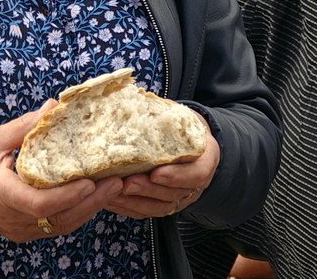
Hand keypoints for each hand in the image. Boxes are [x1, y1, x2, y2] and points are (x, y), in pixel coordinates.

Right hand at [0, 103, 124, 242]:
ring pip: (62, 225)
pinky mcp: (26, 230)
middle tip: (117, 180)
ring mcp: (20, 229)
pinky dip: (77, 212)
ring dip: (90, 208)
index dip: (68, 195)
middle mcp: (14, 218)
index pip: (40, 204)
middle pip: (59, 218)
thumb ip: (24, 127)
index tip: (90, 181)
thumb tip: (54, 107)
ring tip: (114, 186)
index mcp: (2, 194)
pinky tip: (94, 196)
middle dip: (92, 201)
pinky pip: (56, 225)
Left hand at [103, 114, 219, 219]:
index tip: (155, 173)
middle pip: (174, 194)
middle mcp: (195, 184)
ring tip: (114, 192)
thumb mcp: (181, 118)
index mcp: (206, 159)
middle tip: (126, 183)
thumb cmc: (182, 127)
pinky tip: (111, 200)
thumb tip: (137, 104)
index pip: (196, 174)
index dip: (176, 176)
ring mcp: (181, 197)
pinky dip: (128, 208)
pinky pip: (147, 212)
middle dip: (148, 190)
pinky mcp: (164, 204)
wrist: (191, 142)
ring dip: (135, 201)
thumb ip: (166, 116)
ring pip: (159, 207)